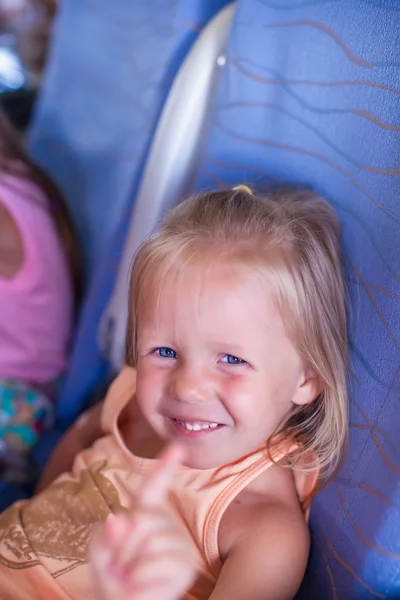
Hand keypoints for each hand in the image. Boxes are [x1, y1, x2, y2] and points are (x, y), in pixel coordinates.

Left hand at [90, 444, 195, 599]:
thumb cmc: (113, 575)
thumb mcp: (100, 551)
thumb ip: (105, 534)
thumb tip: (118, 520)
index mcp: (145, 514)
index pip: (154, 487)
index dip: (165, 466)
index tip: (178, 447)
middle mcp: (165, 525)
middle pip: (142, 518)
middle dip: (122, 545)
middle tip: (120, 565)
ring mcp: (178, 545)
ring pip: (150, 542)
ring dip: (129, 565)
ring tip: (130, 577)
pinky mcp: (185, 567)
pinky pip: (157, 564)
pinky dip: (139, 580)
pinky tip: (140, 587)